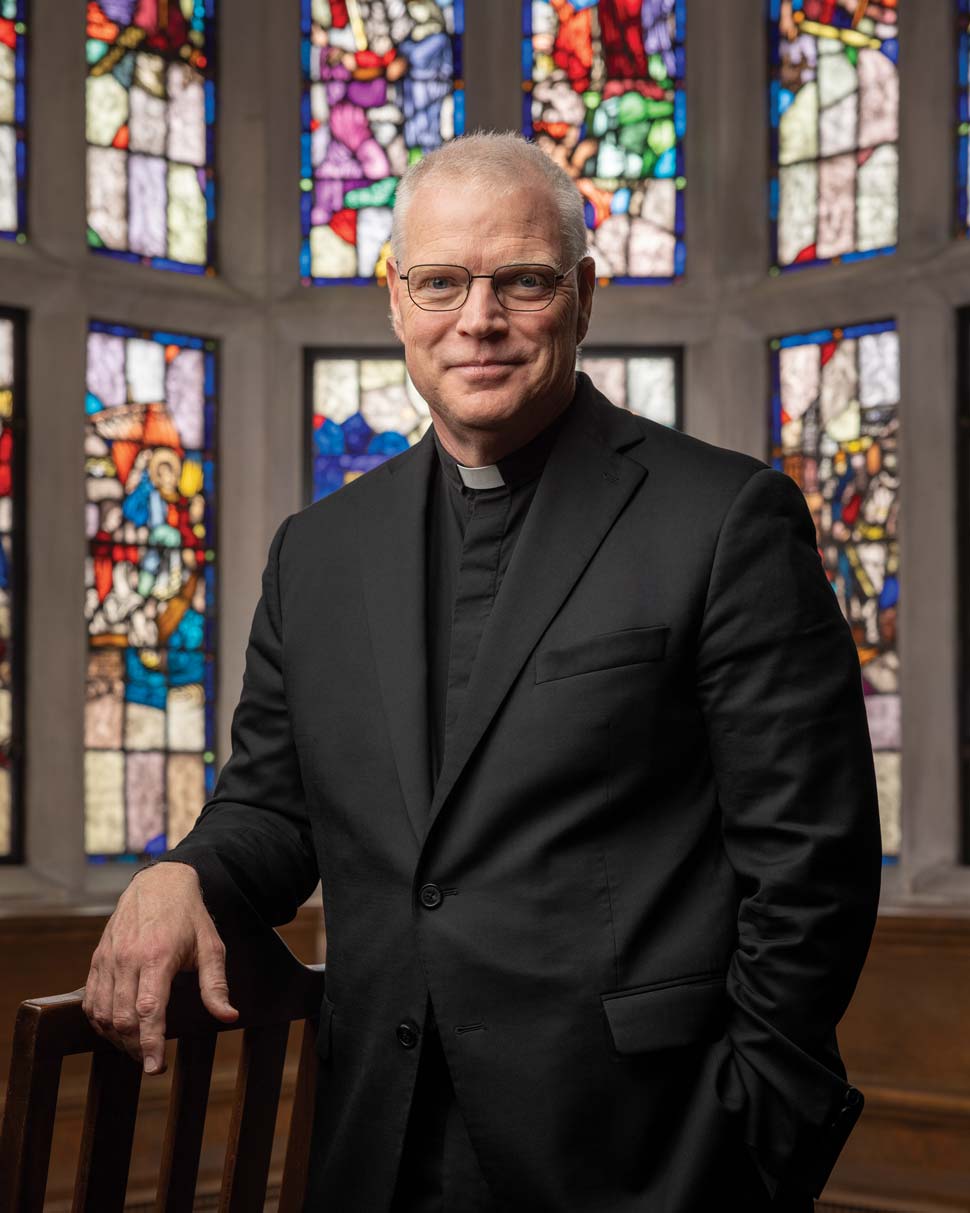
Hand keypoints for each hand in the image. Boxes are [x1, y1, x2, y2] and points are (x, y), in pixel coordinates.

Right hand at [82, 862, 238, 1073]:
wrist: (160, 883)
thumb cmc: (189, 916)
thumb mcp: (211, 946)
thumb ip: (216, 984)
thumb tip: (229, 1017)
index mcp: (158, 956)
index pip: (149, 1010)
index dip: (151, 1043)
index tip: (155, 1068)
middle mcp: (128, 959)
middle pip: (123, 1018)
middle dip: (136, 1047)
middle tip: (152, 1060)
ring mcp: (109, 958)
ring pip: (102, 1013)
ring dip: (117, 1038)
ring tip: (137, 1048)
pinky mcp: (97, 958)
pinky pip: (91, 1000)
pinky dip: (100, 1022)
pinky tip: (117, 1029)